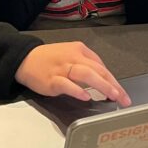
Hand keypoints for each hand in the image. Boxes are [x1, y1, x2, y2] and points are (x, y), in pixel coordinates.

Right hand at [15, 42, 130, 105]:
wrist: (25, 59)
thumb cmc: (50, 60)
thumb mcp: (71, 55)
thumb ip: (87, 66)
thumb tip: (105, 81)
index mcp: (80, 50)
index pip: (101, 66)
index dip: (114, 80)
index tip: (122, 93)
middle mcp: (73, 57)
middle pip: (97, 70)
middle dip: (113, 85)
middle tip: (123, 98)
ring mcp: (62, 68)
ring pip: (85, 74)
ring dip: (101, 85)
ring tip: (112, 95)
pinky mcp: (52, 79)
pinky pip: (66, 84)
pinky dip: (77, 90)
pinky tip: (86, 97)